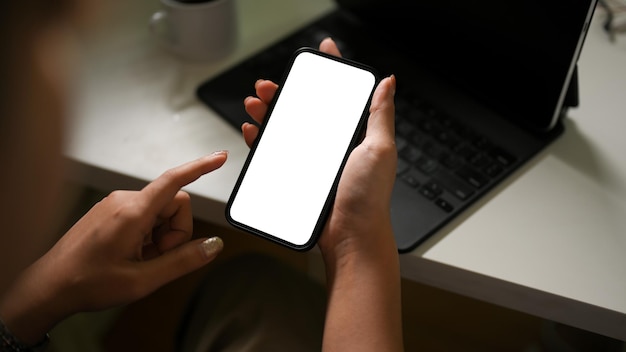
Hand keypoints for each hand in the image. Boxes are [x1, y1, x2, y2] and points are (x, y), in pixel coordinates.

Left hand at [0, 152, 226, 343]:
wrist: (49, 286)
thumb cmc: (86, 282)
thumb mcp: (142, 280)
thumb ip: (183, 261)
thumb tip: (213, 245)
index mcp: (132, 212)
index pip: (175, 180)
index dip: (201, 167)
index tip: (220, 158)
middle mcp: (124, 200)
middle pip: (174, 203)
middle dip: (175, 232)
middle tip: (156, 258)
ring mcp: (116, 204)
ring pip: (161, 211)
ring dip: (160, 236)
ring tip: (139, 259)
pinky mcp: (112, 210)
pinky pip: (145, 215)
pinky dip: (148, 235)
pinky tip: (131, 254)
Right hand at [243, 38, 401, 350]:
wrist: (351, 237)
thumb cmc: (369, 198)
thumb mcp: (380, 149)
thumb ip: (381, 115)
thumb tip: (388, 83)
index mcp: (354, 135)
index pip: (341, 96)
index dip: (331, 73)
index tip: (323, 52)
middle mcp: (333, 146)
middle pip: (306, 109)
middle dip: (287, 92)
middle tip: (270, 85)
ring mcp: (314, 162)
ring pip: (286, 128)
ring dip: (269, 112)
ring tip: (255, 103)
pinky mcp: (298, 178)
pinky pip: (275, 154)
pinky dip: (262, 140)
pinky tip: (253, 131)